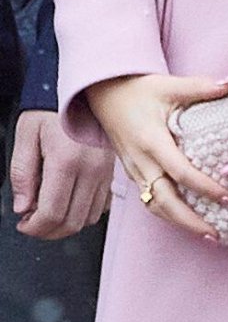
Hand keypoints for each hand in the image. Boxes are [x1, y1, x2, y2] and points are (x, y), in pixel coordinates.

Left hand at [9, 110, 111, 239]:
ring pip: (88, 219)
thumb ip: (22, 175)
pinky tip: (68, 203)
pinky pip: (101, 207)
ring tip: (48, 212)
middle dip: (48, 231)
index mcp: (66, 161)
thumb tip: (23, 208)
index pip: (52, 213)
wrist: (82, 90)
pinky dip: (83, 213)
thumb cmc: (51, 109)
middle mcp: (91, 169)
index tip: (23, 224)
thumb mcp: (25, 137)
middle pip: (71, 222)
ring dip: (66, 224)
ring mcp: (105, 172)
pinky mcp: (111, 172)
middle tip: (32, 223)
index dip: (34, 228)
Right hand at [86, 72, 227, 240]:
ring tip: (207, 234)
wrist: (105, 95)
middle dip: (190, 221)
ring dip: (179, 223)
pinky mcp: (134, 174)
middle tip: (217, 234)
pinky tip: (189, 220)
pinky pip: (150, 200)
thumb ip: (200, 87)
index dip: (204, 188)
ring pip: (155, 206)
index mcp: (151, 140)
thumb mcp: (169, 85)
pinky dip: (169, 214)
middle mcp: (141, 161)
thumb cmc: (139, 90)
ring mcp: (135, 170)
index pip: (180, 172)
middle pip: (163, 201)